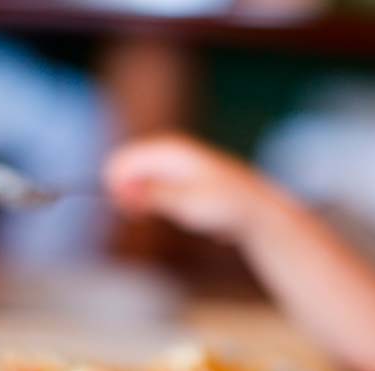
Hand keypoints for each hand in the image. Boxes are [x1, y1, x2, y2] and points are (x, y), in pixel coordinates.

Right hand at [103, 133, 285, 243]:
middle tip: (140, 216)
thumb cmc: (225, 206)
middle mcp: (171, 152)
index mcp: (168, 149)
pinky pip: (158, 190)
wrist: (258, 211)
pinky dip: (161, 205)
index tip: (131, 211)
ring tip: (168, 216)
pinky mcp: (184, 180)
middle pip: (129, 169)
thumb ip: (154, 195)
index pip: (122, 160)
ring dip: (144, 202)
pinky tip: (184, 215)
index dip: (117, 187)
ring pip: (142, 181)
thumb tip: (124, 191)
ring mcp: (178, 165)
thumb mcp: (187, 203)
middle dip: (128, 193)